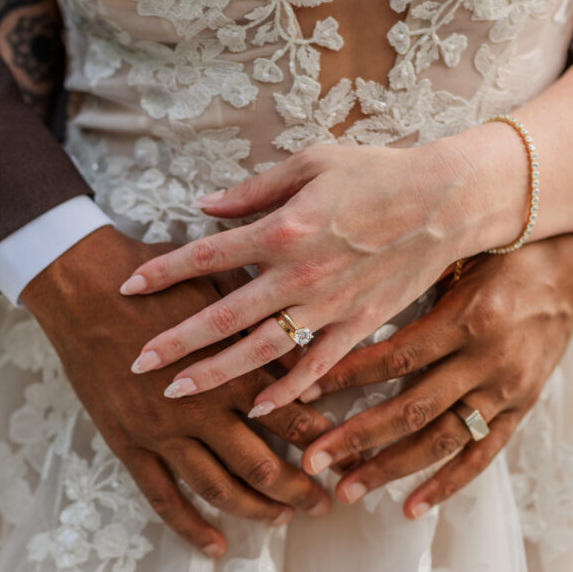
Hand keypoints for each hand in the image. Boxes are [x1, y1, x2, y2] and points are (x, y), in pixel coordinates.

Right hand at [22, 226, 331, 557]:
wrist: (85, 289)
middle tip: (324, 505)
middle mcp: (201, 409)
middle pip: (262, 465)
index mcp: (230, 370)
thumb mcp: (219, 293)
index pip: (289, 417)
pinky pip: (163, 497)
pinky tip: (216, 546)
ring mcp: (162, 433)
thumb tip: (303, 350)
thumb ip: (258, 327)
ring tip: (282, 520)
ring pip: (218, 488)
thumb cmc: (158, 283)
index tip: (342, 456)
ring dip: (256, 510)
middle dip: (299, 489)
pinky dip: (191, 526)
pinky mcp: (129, 444)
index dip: (321, 441)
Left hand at [120, 143, 472, 413]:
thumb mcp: (311, 164)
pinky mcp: (359, 324)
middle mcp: (299, 273)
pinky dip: (287, 389)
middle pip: (223, 315)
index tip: (127, 288)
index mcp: (282, 228)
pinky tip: (259, 408)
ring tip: (177, 393)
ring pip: (260, 349)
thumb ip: (253, 190)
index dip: (162, 272)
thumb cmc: (377, 174)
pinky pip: (316, 366)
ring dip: (216, 373)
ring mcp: (329, 305)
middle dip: (175, 341)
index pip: (206, 254)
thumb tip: (203, 206)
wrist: (445, 202)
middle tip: (135, 362)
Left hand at [297, 235, 572, 515]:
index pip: (397, 357)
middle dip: (357, 438)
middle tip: (312, 460)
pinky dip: (447, 484)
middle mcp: (488, 361)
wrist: (572, 267)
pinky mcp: (521, 408)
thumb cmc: (506, 252)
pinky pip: (482, 454)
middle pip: (412, 409)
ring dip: (390, 469)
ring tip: (347, 490)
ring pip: (442, 440)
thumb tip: (339, 306)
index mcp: (469, 318)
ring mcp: (507, 390)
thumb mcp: (457, 258)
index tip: (303, 390)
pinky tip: (411, 507)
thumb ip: (408, 284)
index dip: (347, 375)